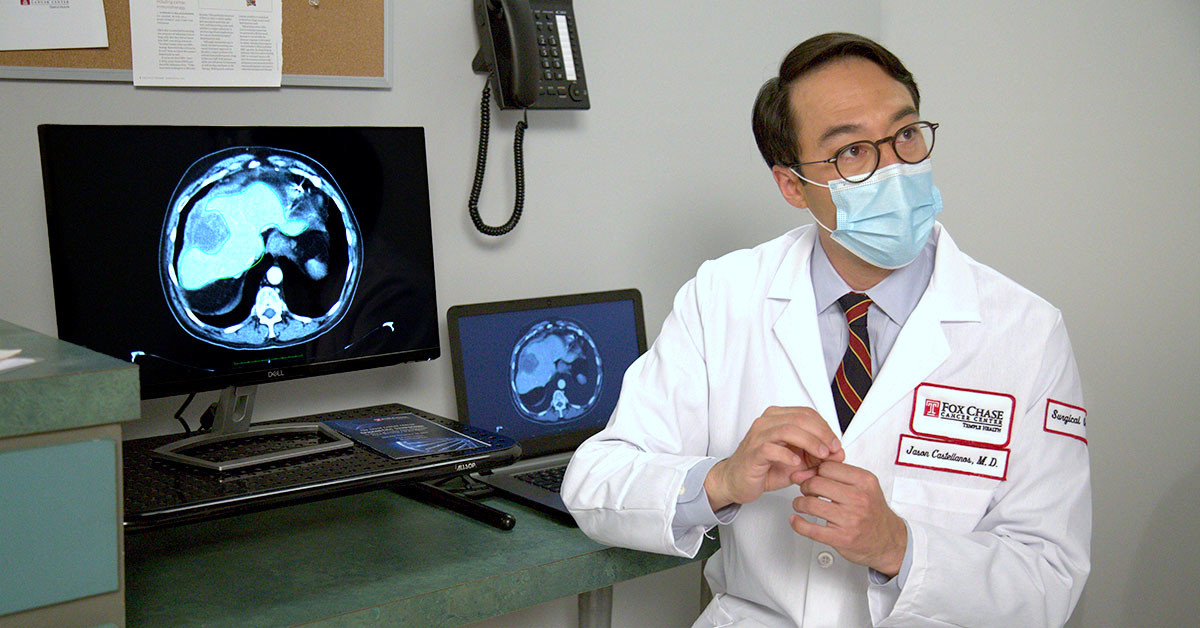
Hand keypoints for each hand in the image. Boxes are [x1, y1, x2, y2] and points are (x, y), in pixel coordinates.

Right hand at [705, 406, 843, 510]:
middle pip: (800, 418)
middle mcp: (767, 423)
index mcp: (777, 418)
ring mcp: (758, 436)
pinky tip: (797, 464)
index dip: (825, 428)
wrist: (735, 481)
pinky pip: (771, 449)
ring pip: (788, 430)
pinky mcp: (752, 453)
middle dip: (822, 434)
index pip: (807, 414)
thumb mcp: (797, 462)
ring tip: (821, 456)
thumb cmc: (764, 469)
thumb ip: (815, 457)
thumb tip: (838, 454)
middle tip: (833, 450)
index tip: (836, 445)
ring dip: (809, 442)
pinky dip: (788, 456)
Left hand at [790, 461, 906, 576]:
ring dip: (799, 503)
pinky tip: (796, 520)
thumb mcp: (864, 487)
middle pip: (816, 483)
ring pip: (811, 504)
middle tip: (806, 491)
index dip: (815, 471)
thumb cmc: (873, 512)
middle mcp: (859, 499)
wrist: (888, 541)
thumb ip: (838, 476)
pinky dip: (798, 524)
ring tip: (801, 505)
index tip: (811, 476)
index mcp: (864, 482)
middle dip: (805, 486)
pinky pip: (811, 529)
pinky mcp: (842, 538)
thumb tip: (804, 472)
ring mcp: (850, 519)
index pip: (827, 467)